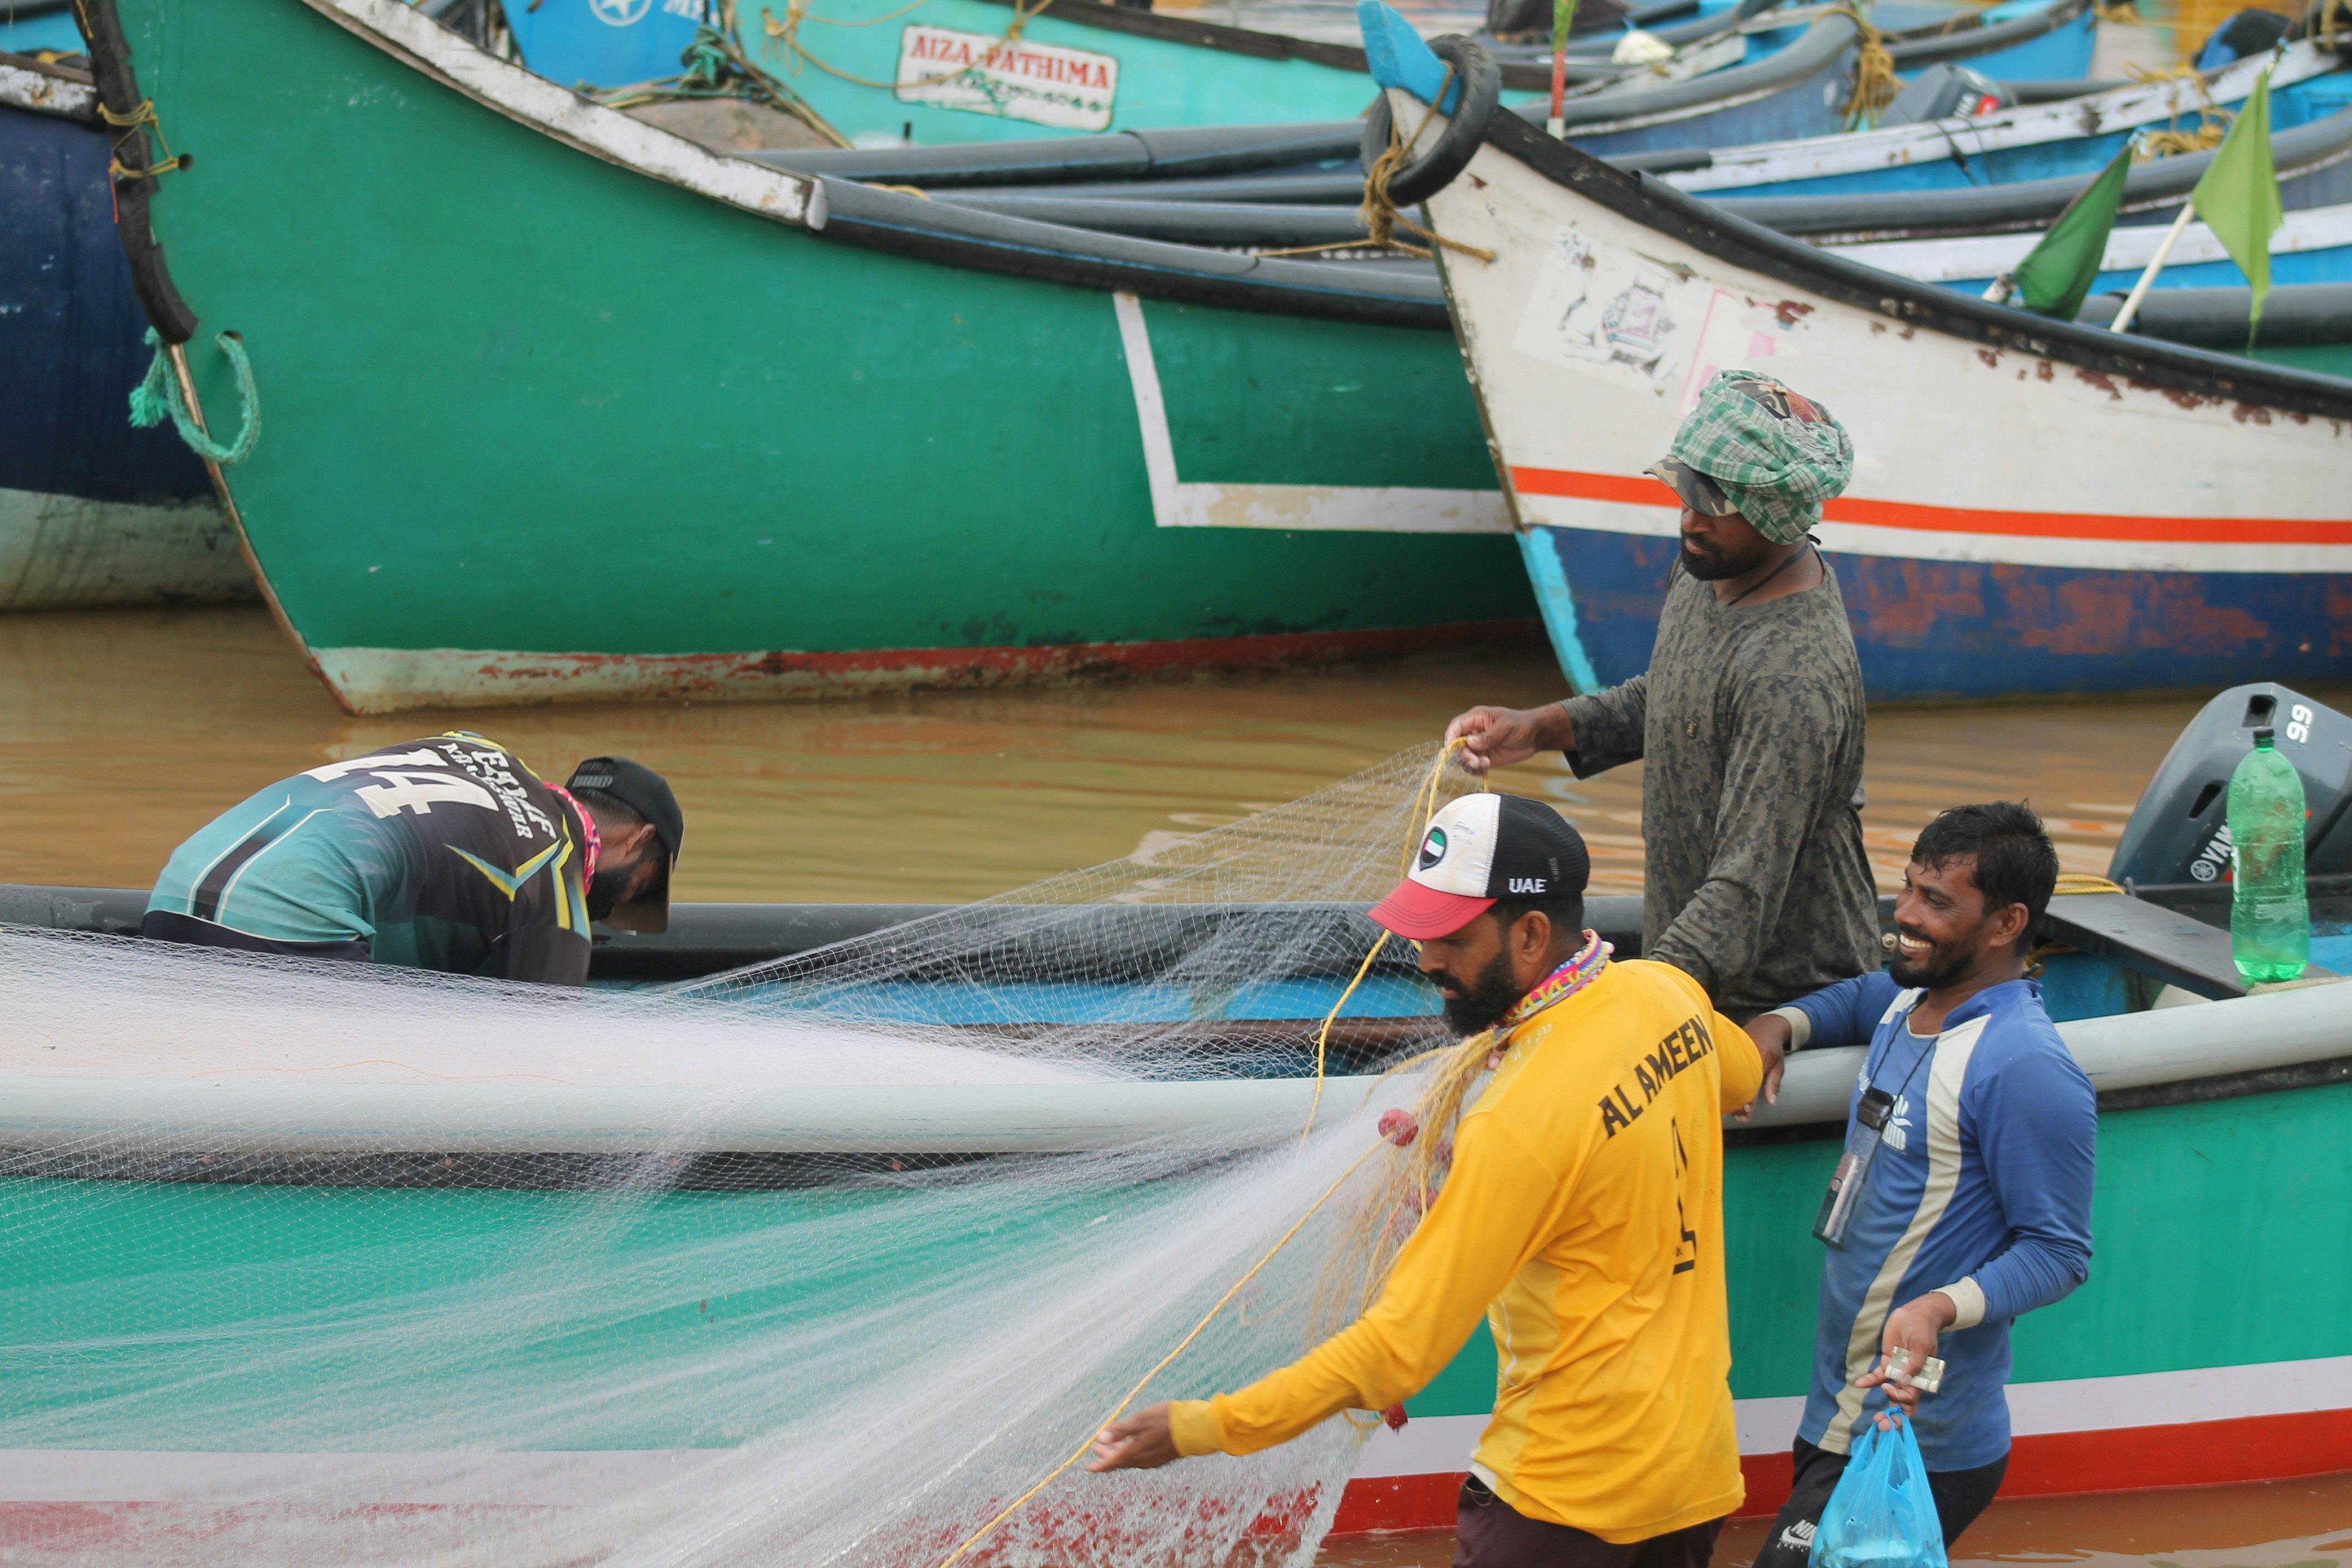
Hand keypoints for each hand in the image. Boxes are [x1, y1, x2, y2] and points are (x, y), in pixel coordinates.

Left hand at [1086, 1404, 1178, 1471]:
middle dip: (1106, 1455)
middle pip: (1119, 1462)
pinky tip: (1130, 1443)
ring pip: (1129, 1460)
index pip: (1111, 1464)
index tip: (1087, 1467)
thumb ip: (1120, 1431)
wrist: (1195, 1429)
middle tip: (1096, 1447)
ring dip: (1118, 1452)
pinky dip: (1130, 1452)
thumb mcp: (1140, 1420)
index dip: (1098, 1466)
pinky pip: (1140, 1458)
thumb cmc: (1167, 1421)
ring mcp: (1152, 1460)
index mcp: (1134, 1453)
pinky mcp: (1160, 1457)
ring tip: (1110, 1443)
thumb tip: (1100, 1439)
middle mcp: (1142, 1461)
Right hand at [1445, 704, 1573, 776]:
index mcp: (1476, 719)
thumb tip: (1470, 742)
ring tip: (1486, 764)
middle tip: (1476, 762)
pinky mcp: (1484, 757)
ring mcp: (1478, 746)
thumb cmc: (1521, 725)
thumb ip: (1488, 736)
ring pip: (1464, 757)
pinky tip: (1485, 768)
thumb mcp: (1505, 728)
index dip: (1450, 738)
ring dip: (1471, 764)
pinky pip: (1473, 766)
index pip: (1456, 727)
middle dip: (1464, 755)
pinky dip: (1476, 770)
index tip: (1451, 749)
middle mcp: (1473, 732)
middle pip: (1457, 745)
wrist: (1536, 736)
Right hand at [1734, 1015, 1789, 1121]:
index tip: (1747, 1111)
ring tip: (1735, 1112)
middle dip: (1738, 1102)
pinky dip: (1726, 1085)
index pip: (1752, 1081)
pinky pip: (1726, 1071)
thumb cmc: (1773, 1047)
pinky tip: (1728, 1098)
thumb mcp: (1779, 1065)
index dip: (1749, 1098)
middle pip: (1738, 1083)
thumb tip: (1772, 1102)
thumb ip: (1774, 1083)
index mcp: (1759, 1057)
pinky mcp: (1729, 1054)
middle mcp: (1744, 1055)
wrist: (1765, 1025)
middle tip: (1741, 1117)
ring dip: (1731, 1096)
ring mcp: (1735, 1054)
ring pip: (1729, 1078)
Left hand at [1853, 1291, 1957, 1415]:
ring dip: (1884, 1403)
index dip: (1901, 1400)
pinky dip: (1869, 1381)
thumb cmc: (1923, 1329)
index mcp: (1922, 1377)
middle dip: (1894, 1415)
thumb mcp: (1922, 1344)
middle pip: (1903, 1401)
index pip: (1913, 1397)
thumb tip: (1905, 1380)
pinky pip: (1878, 1375)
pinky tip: (1860, 1384)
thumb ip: (1915, 1363)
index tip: (1889, 1389)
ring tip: (1875, 1418)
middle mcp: (1910, 1377)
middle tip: (1882, 1424)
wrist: (1915, 1314)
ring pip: (1891, 1392)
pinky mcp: (1888, 1361)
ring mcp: (1898, 1370)